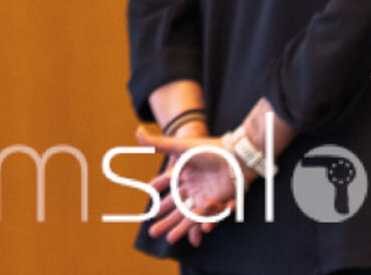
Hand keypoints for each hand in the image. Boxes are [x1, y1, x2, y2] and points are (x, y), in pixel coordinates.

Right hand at [135, 126, 237, 247]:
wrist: (233, 155)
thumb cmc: (208, 149)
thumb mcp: (179, 147)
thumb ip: (158, 143)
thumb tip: (136, 132)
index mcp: (183, 174)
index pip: (166, 186)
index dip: (157, 195)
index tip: (148, 203)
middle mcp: (193, 187)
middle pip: (175, 208)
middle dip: (164, 220)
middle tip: (152, 232)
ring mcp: (204, 196)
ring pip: (188, 216)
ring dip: (179, 228)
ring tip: (169, 239)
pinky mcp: (217, 203)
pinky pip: (207, 216)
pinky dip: (203, 223)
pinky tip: (202, 230)